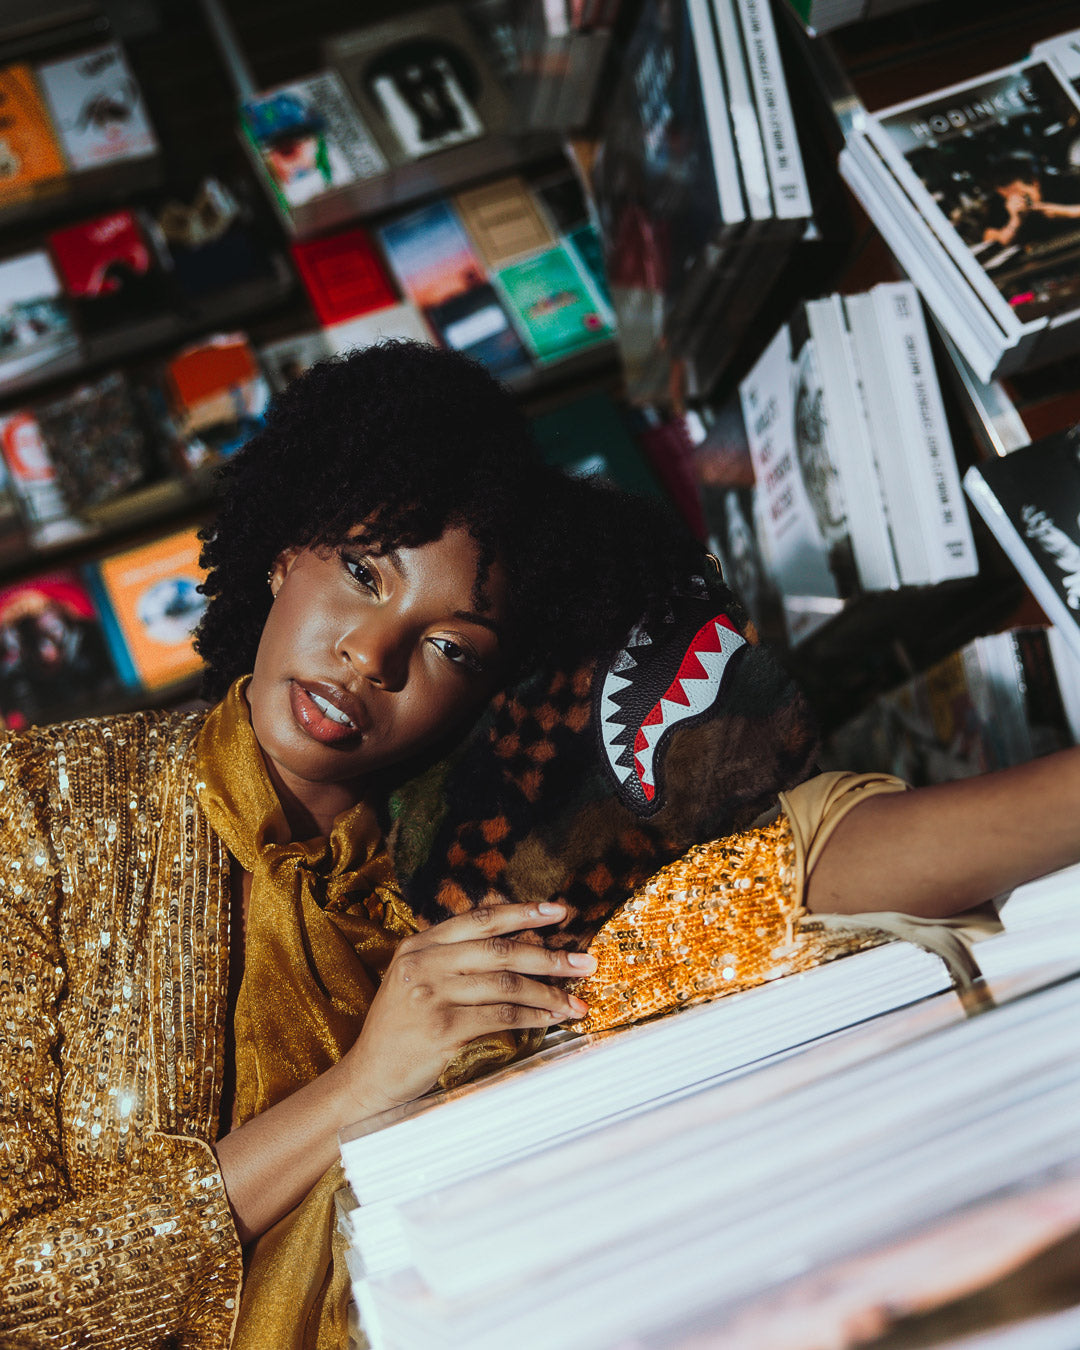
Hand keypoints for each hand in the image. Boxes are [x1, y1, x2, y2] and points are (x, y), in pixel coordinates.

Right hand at [341, 901, 593, 1115]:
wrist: (367, 1077)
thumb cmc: (400, 1031)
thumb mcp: (415, 981)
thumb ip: (452, 960)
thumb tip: (514, 948)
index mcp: (418, 945)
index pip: (479, 919)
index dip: (522, 913)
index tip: (558, 911)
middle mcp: (422, 963)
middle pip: (500, 950)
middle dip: (549, 956)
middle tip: (584, 963)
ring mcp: (430, 994)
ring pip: (505, 984)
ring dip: (547, 993)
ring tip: (575, 1001)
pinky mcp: (440, 1027)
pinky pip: (499, 1017)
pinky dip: (531, 1018)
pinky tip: (551, 1020)